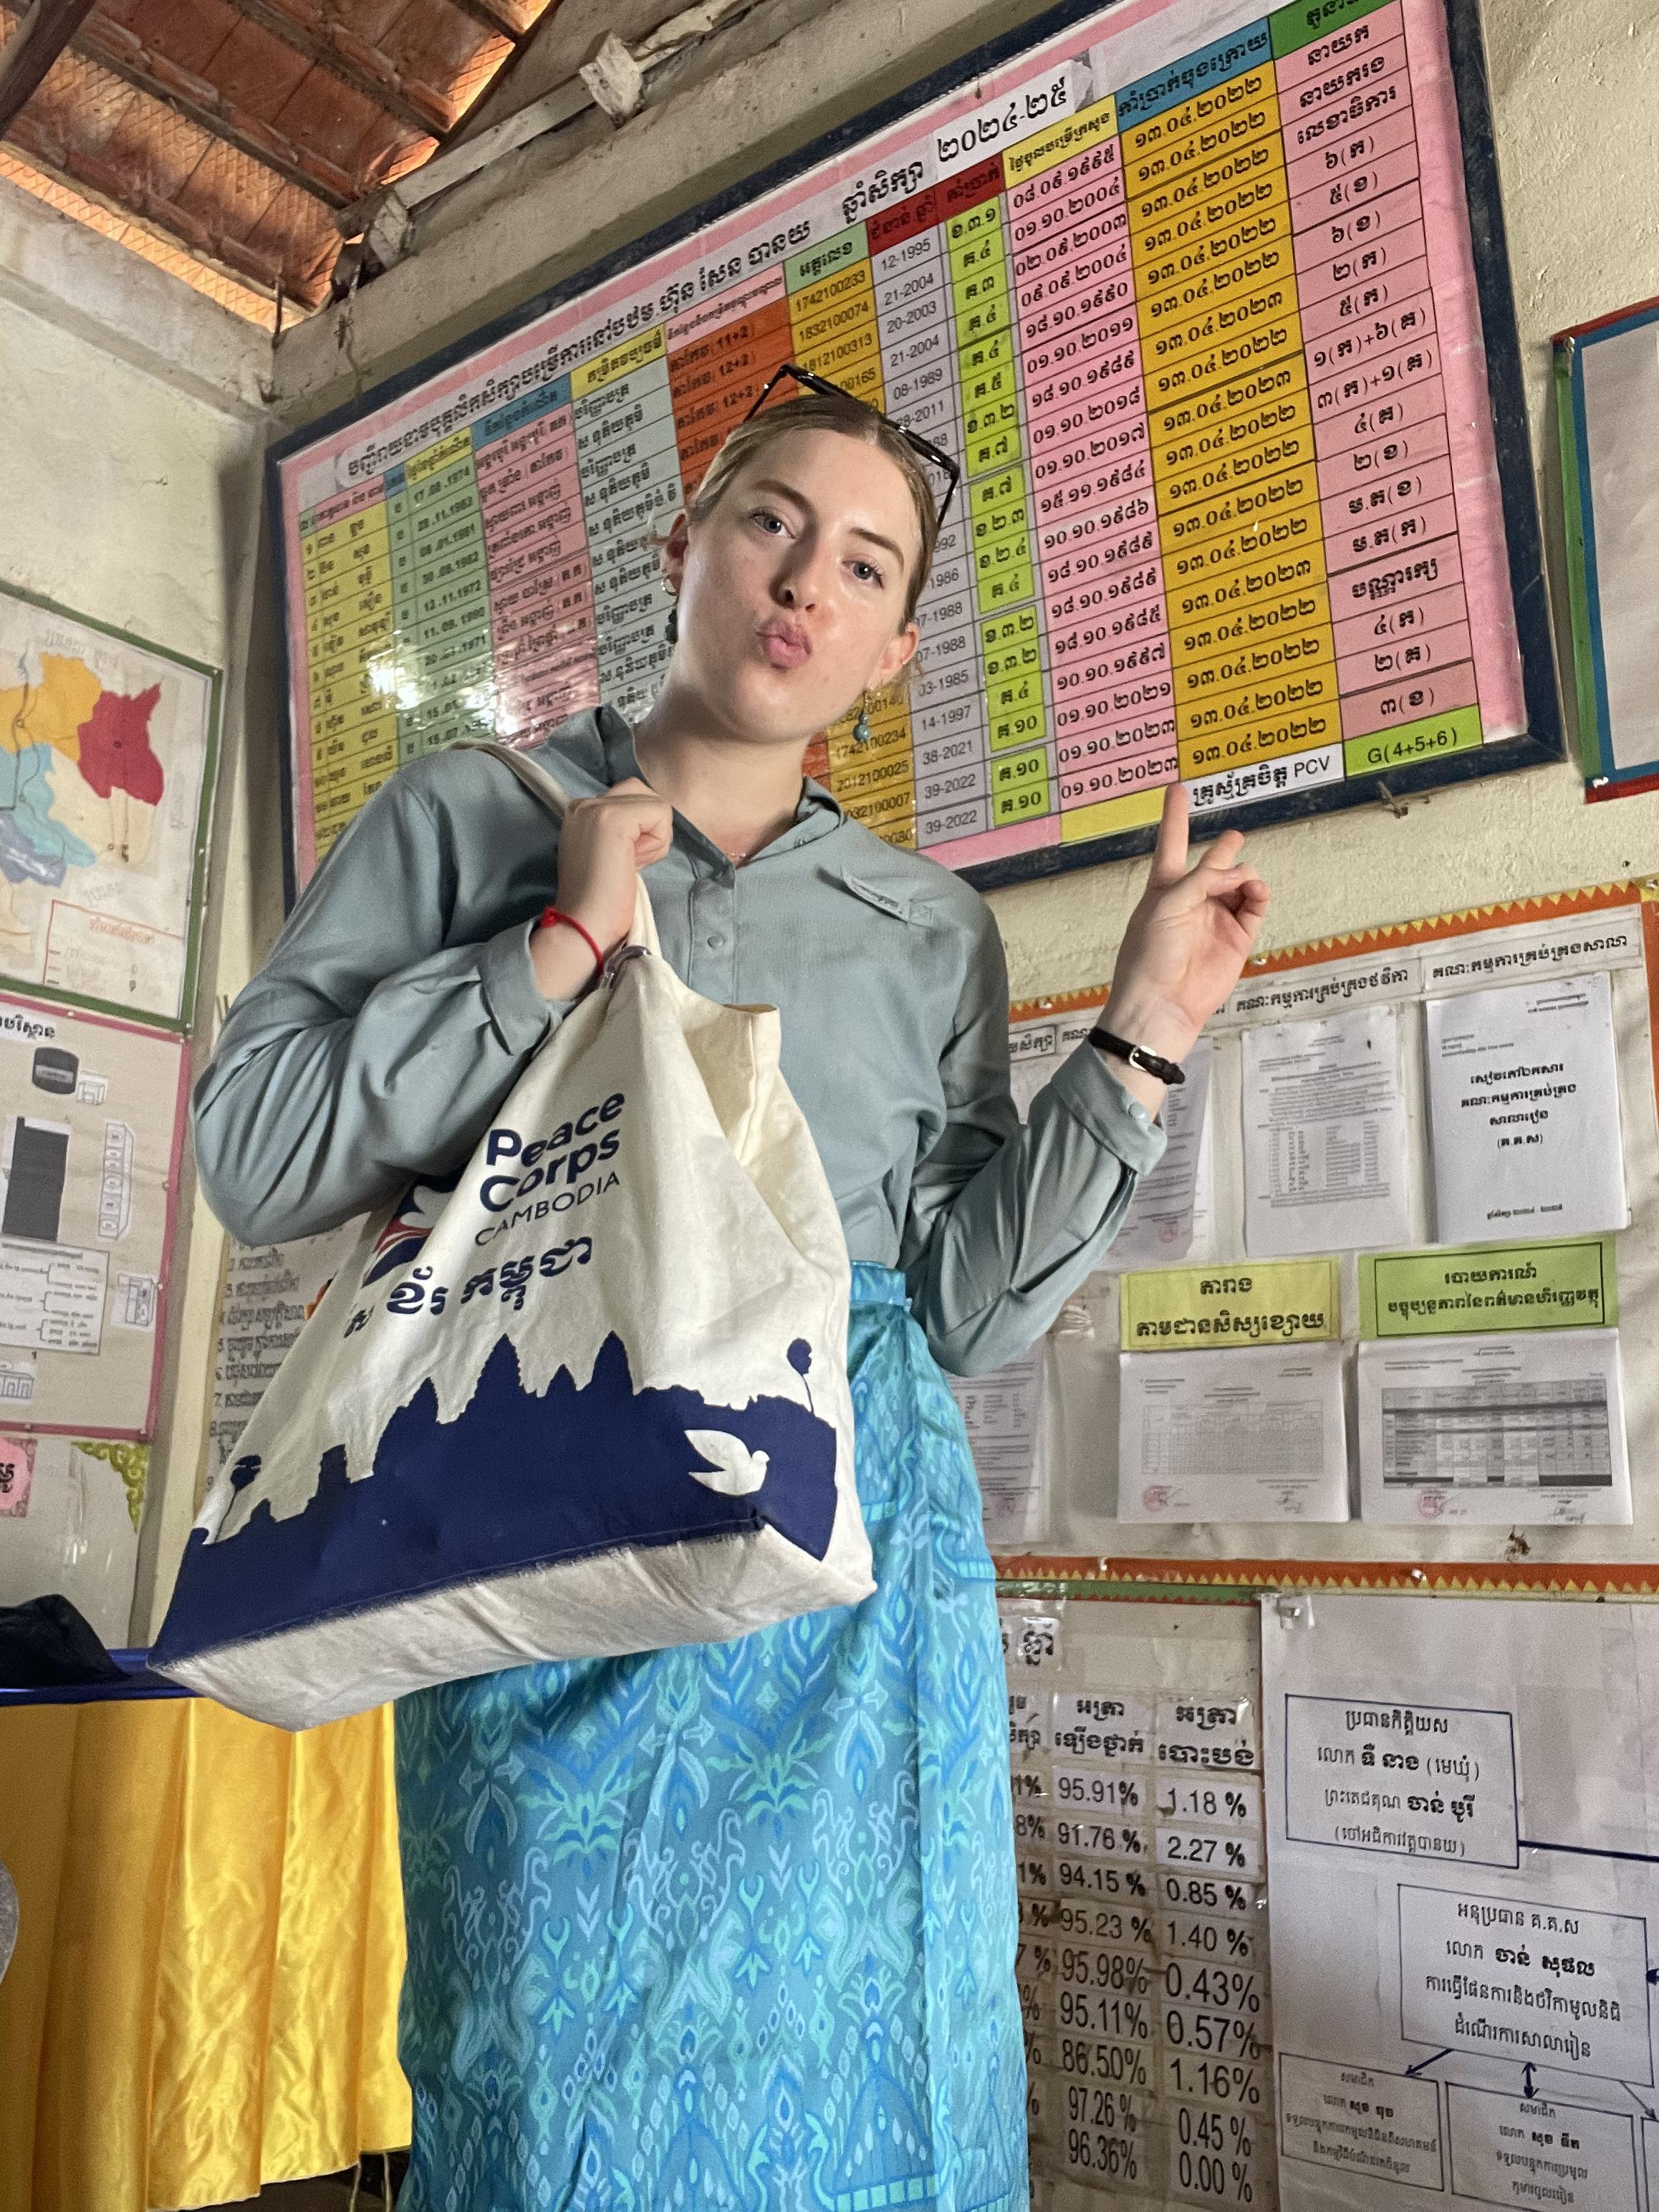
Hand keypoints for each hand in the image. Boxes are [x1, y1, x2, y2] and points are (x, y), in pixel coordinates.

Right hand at [530, 776, 671, 999]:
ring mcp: (596, 808)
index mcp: (580, 811)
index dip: (638, 831)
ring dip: (655, 837)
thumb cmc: (600, 900)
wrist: (583, 924)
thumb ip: (623, 832)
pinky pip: (661, 814)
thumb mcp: (609, 854)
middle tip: (629, 862)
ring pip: (655, 804)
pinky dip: (657, 843)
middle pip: (644, 793)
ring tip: (630, 864)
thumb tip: (655, 820)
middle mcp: (583, 803)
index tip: (620, 862)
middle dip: (650, 828)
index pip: (630, 798)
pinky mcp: (613, 818)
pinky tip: (634, 864)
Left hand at [1104, 784, 1269, 1109]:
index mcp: (1164, 887)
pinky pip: (1255, 905)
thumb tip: (1238, 872)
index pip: (1170, 843)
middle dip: (1223, 851)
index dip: (1174, 816)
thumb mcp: (1167, 906)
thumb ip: (1201, 880)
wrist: (1163, 1004)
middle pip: (1212, 863)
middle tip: (1235, 839)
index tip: (1177, 787)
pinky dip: (1258, 894)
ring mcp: (1216, 917)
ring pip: (1240, 882)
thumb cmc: (1150, 954)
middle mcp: (1191, 899)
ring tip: (1241, 882)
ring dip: (1243, 875)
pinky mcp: (1238, 937)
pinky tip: (1255, 891)